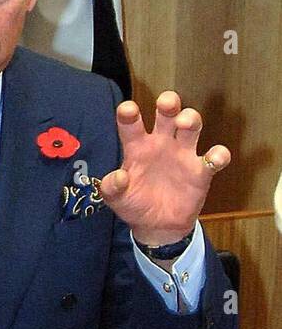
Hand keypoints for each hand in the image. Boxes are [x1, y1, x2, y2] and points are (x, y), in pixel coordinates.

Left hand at [98, 90, 230, 245]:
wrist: (157, 226)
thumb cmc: (133, 204)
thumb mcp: (115, 198)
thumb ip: (111, 187)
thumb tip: (119, 177)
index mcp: (136, 146)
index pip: (131, 124)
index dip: (129, 114)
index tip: (128, 109)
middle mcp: (160, 144)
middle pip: (167, 115)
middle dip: (168, 104)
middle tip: (167, 102)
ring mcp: (182, 155)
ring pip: (191, 127)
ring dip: (191, 119)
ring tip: (185, 123)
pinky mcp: (201, 172)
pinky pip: (214, 158)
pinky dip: (218, 155)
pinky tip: (214, 158)